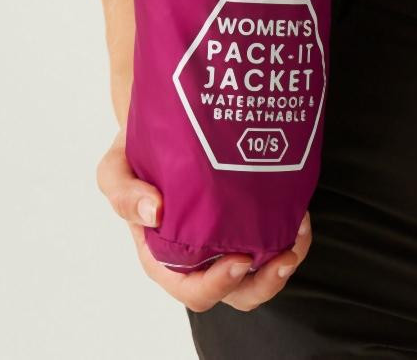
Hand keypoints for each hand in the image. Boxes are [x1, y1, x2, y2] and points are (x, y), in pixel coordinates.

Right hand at [96, 129, 312, 311]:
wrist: (165, 125)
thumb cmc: (138, 156)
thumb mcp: (116, 169)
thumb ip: (123, 192)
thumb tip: (154, 211)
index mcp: (166, 257)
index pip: (193, 289)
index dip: (218, 284)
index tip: (240, 261)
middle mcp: (201, 256)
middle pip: (238, 292)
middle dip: (265, 283)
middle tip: (284, 257)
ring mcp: (228, 239)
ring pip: (263, 272)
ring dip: (287, 260)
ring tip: (299, 232)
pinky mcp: (250, 218)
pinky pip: (276, 239)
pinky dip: (293, 233)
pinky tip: (300, 212)